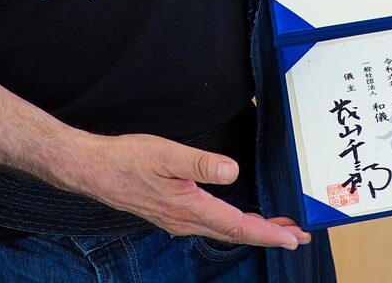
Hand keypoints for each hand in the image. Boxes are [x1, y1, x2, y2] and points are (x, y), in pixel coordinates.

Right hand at [66, 131, 310, 248]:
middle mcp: (186, 221)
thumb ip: (201, 163)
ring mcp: (177, 220)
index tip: (293, 237)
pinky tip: (237, 219)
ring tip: (277, 229)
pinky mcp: (170, 215)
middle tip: (298, 236)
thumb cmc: (127, 159)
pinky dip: (232, 225)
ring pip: (223, 230)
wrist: (93, 170)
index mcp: (190, 208)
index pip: (239, 226)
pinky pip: (210, 225)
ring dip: (252, 230)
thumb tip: (233, 171)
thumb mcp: (166, 153)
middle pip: (236, 233)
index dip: (269, 233)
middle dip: (269, 235)